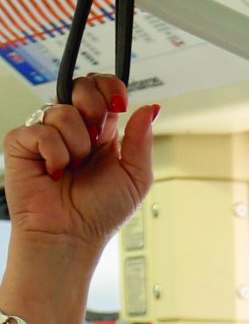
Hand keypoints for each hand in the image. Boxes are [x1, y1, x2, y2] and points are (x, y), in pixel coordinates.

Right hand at [1, 75, 156, 264]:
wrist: (72, 236)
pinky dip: (54, 154)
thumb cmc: (101, 213)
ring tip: (74, 168)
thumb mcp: (136, 177)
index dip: (111, 88)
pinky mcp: (22, 143)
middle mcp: (75, 130)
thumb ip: (142, 141)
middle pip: (80, 87)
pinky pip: (40, 130)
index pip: (103, 90)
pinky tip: (54, 171)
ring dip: (77, 145)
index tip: (119, 104)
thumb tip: (151, 109)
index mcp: (103, 133)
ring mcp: (46, 134)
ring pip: (62, 111)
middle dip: (93, 106)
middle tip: (97, 138)